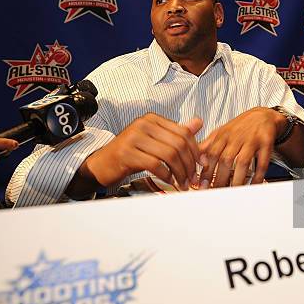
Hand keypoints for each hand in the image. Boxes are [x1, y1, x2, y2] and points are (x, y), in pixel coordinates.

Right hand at [81, 114, 202, 190]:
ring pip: (169, 154)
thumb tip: (198, 122)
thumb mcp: (154, 140)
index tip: (201, 164)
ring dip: (180, 172)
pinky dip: (166, 175)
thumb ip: (176, 132)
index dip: (196, 150)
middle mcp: (143, 124)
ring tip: (183, 183)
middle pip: (178, 144)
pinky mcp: (127, 153)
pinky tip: (170, 181)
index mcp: (152, 119)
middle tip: (192, 178)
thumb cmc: (130, 153)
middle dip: (189, 164)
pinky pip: (155, 164)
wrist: (102, 164)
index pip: (183, 132)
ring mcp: (134, 137)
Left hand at [198, 107, 284, 187]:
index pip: (211, 154)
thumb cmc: (241, 126)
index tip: (203, 185)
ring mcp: (252, 140)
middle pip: (226, 160)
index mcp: (223, 135)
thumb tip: (193, 159)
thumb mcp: (222, 132)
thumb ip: (208, 145)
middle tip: (217, 192)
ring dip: (238, 179)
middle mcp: (236, 137)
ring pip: (243, 162)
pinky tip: (253, 184)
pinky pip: (262, 162)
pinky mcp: (266, 143)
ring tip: (234, 191)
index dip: (206, 171)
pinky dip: (257, 176)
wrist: (263, 116)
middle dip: (220, 179)